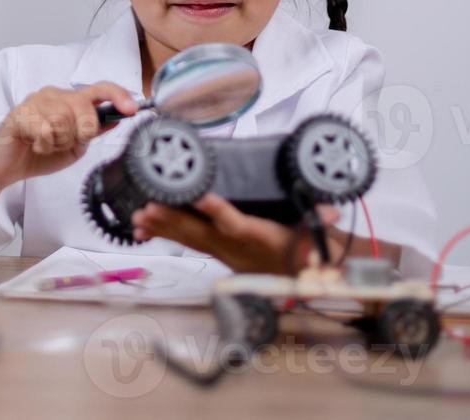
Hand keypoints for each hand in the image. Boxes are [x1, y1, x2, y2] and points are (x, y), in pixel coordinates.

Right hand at [0, 81, 140, 185]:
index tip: (131, 109)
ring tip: (47, 145)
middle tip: (64, 143)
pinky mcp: (19, 113)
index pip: (99, 89)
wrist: (7, 165)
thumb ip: (93, 131)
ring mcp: (35, 101)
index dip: (118, 96)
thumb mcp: (75, 145)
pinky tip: (35, 144)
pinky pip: (44, 129)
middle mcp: (54, 94)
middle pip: (84, 108)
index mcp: (70, 100)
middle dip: (80, 133)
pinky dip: (43, 144)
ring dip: (58, 142)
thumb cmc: (41, 152)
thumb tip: (117, 118)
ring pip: (63, 120)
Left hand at [130, 194, 339, 273]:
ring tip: (138, 219)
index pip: (236, 224)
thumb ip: (320, 219)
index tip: (200, 195)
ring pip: (189, 239)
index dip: (217, 211)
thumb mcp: (314, 231)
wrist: (298, 274)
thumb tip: (331, 210)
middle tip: (148, 209)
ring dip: (163, 228)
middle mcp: (236, 248)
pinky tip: (142, 230)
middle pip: (201, 233)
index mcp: (259, 238)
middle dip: (174, 221)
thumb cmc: (303, 245)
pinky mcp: (215, 251)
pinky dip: (164, 235)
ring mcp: (222, 251)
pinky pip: (186, 243)